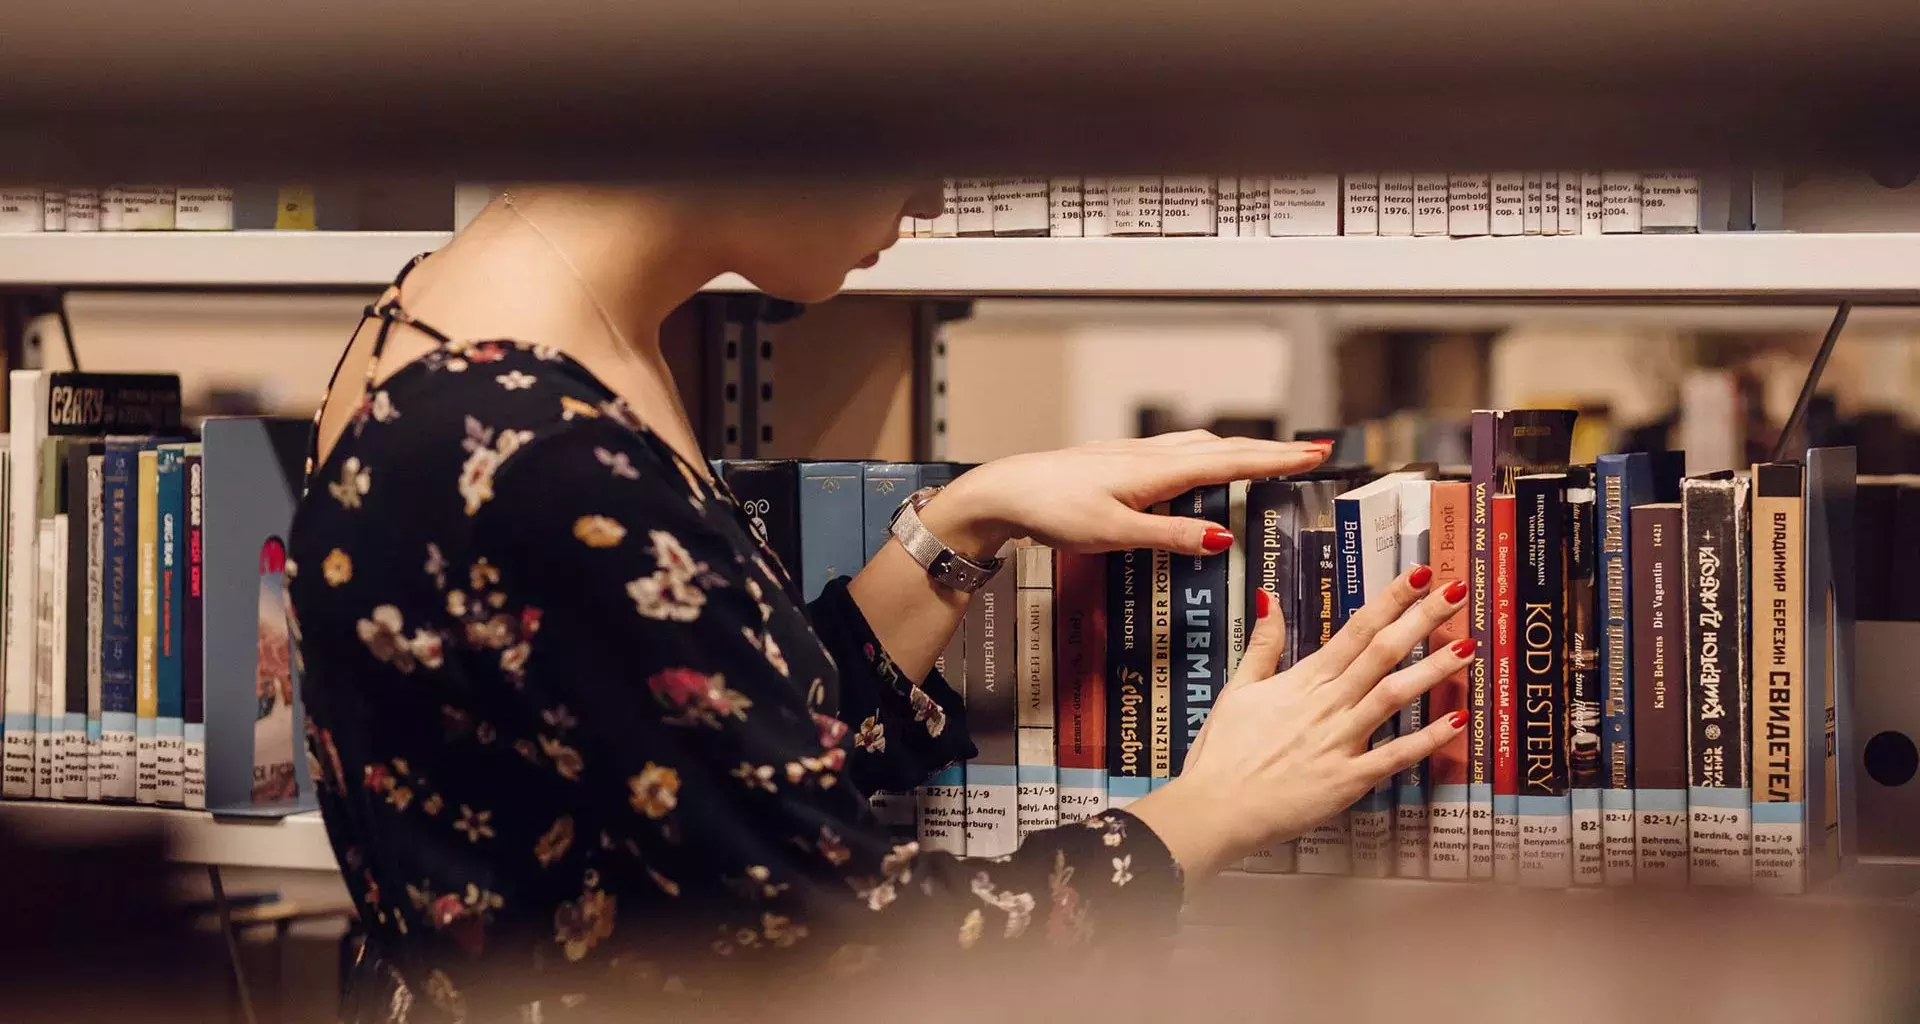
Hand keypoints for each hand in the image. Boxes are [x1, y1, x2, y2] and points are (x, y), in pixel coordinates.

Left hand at [918, 431, 1332, 559]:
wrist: (1003, 491)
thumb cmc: (1051, 510)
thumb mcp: (1114, 533)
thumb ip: (1169, 536)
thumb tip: (1223, 539)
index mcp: (1156, 470)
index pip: (1231, 461)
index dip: (1276, 459)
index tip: (1315, 454)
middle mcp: (1150, 455)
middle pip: (1223, 448)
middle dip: (1270, 451)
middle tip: (1311, 452)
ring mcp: (1133, 455)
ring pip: (1199, 445)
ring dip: (1238, 450)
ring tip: (1268, 458)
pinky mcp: (1118, 462)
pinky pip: (1177, 451)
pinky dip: (1205, 454)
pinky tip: (1200, 464)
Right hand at [1127, 566, 1473, 882]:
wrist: (1213, 808)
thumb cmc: (1221, 753)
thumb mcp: (1238, 689)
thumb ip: (1262, 644)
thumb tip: (1268, 596)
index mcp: (1303, 680)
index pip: (1355, 630)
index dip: (1390, 600)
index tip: (1419, 575)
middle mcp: (1327, 704)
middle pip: (1382, 653)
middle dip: (1422, 619)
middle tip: (1456, 591)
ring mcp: (1340, 741)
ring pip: (1394, 697)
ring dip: (1433, 670)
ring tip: (1468, 646)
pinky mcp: (1348, 780)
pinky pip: (1393, 757)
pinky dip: (1425, 740)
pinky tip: (1456, 721)